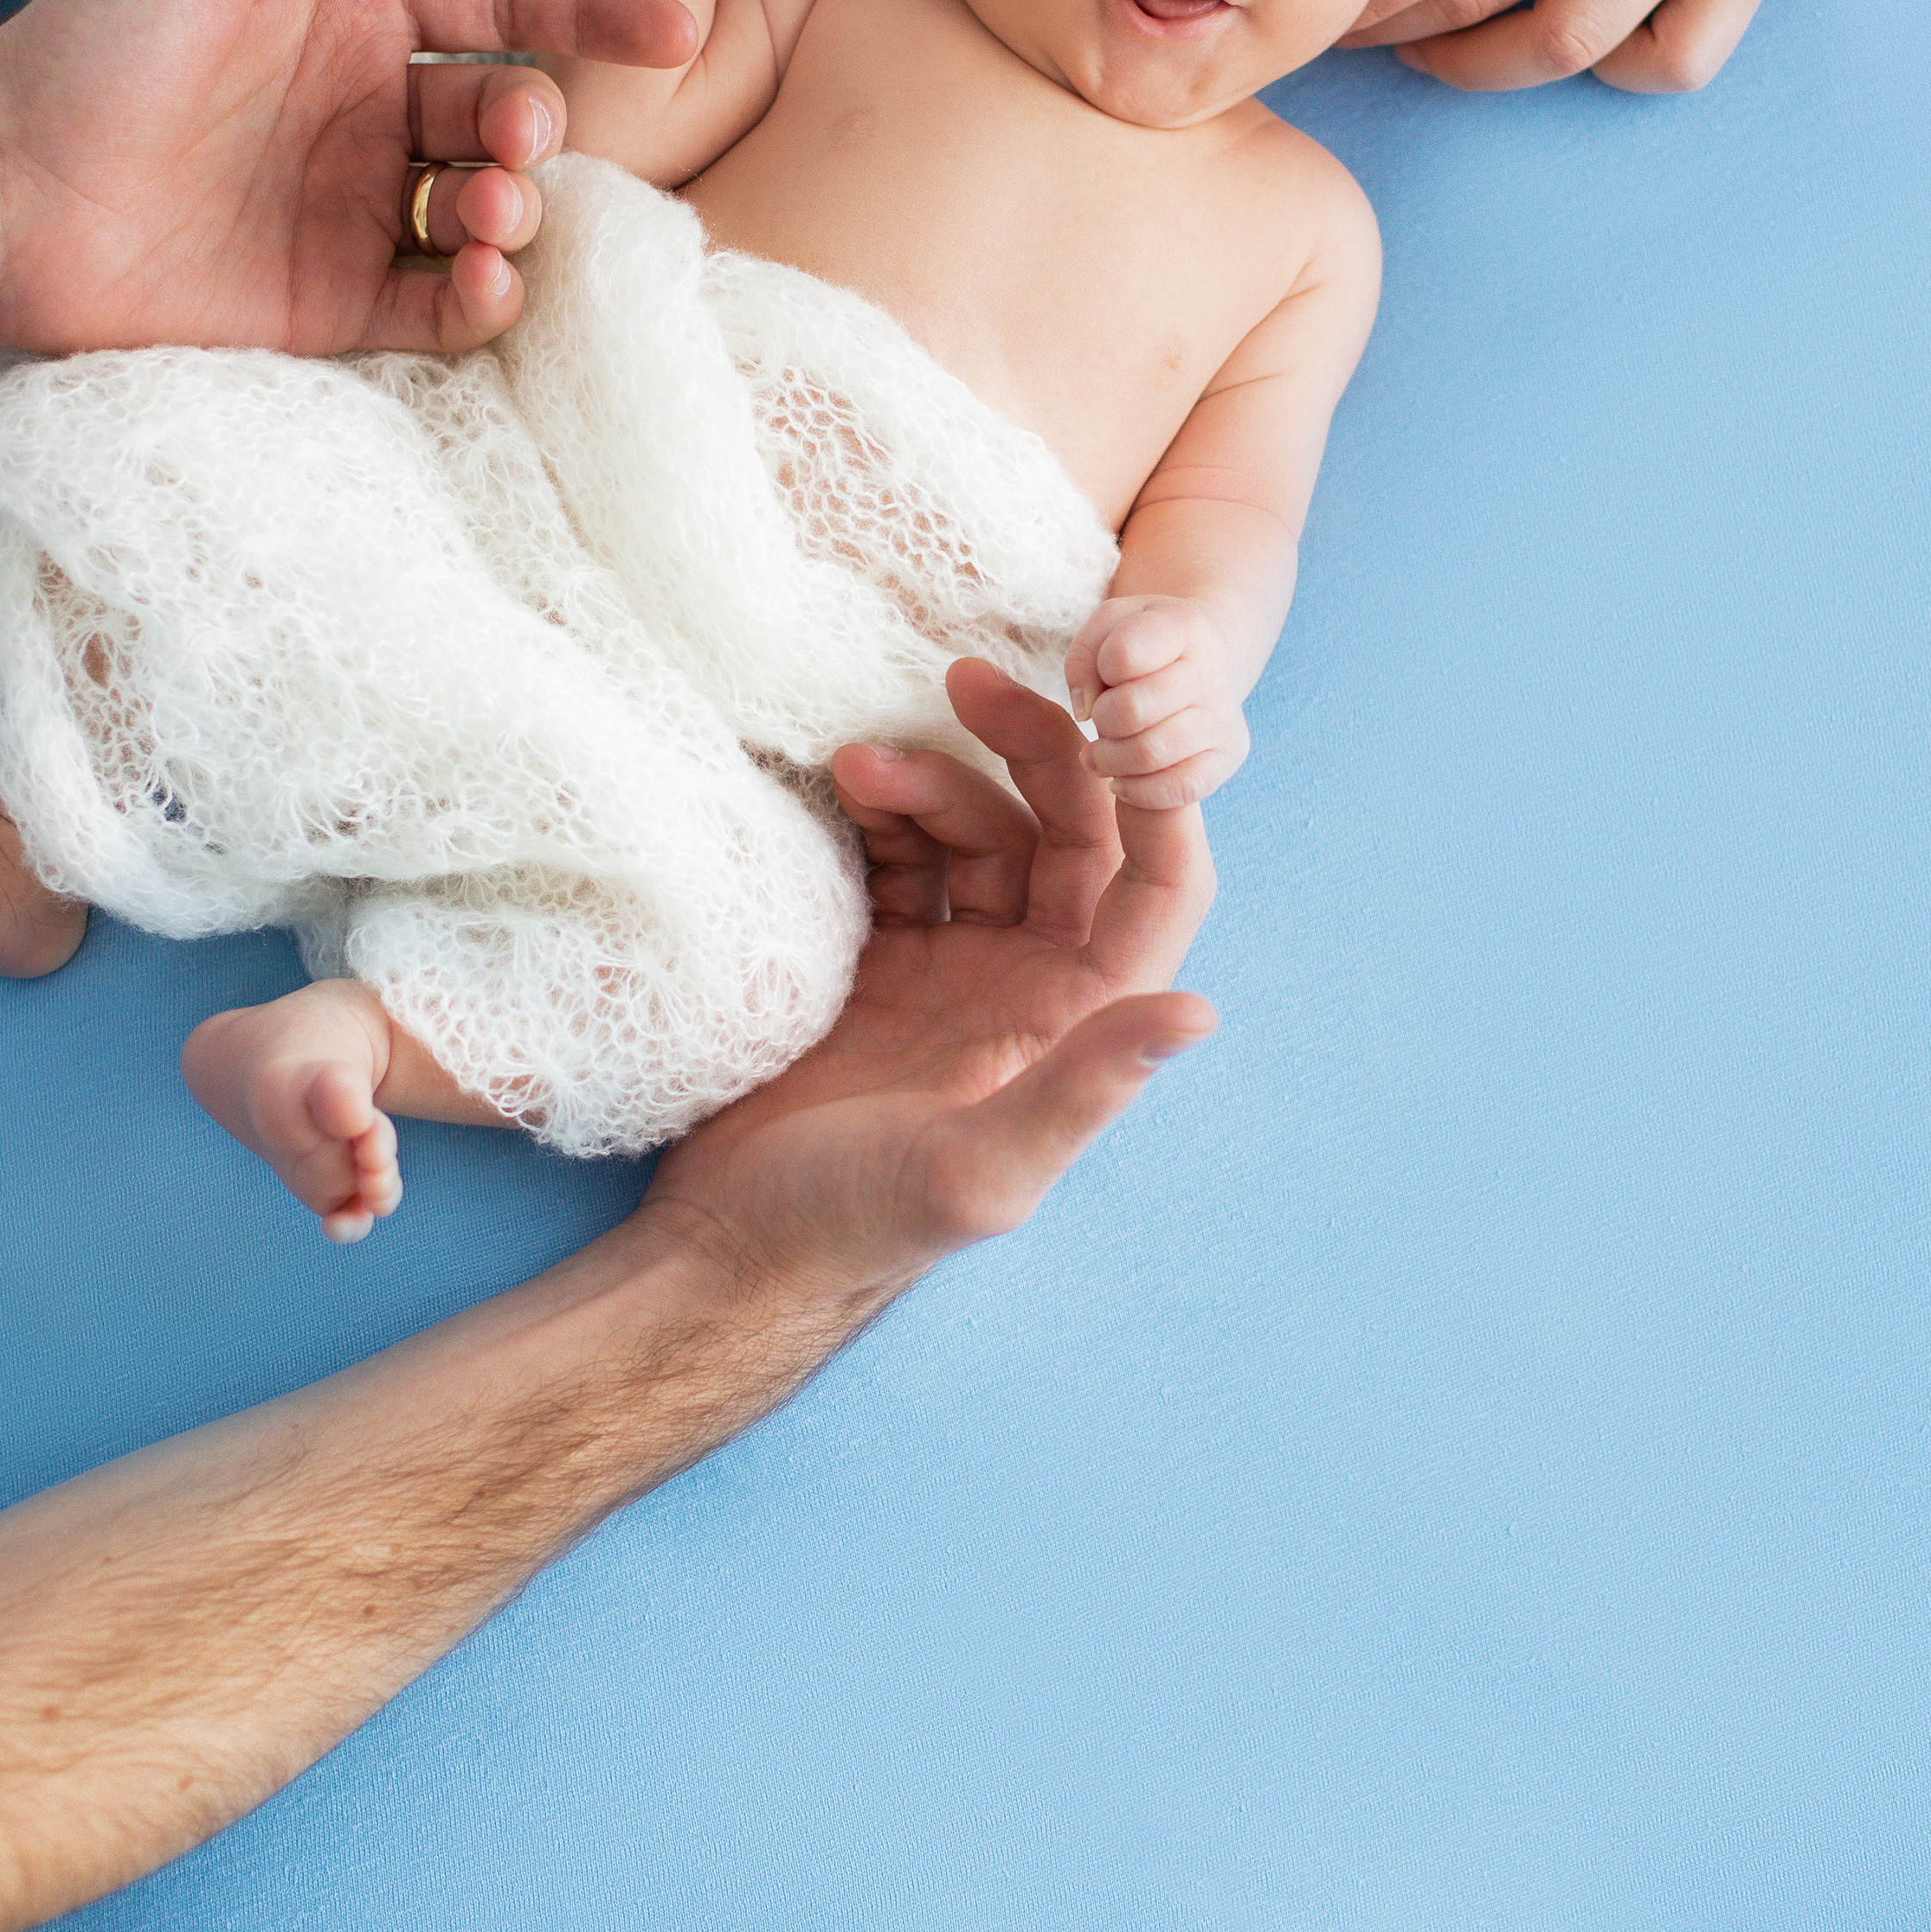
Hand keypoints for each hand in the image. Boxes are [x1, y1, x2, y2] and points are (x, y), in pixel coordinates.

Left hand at [0, 0, 695, 356]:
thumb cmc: (89, 39)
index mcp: (354, 18)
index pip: (504, 7)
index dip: (592, 12)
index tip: (673, 27)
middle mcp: (367, 116)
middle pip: (507, 116)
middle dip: (538, 126)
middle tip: (511, 138)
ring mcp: (351, 215)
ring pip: (487, 214)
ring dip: (517, 212)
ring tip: (484, 210)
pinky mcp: (328, 307)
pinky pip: (439, 308)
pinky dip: (483, 300)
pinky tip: (483, 279)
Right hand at [644, 660, 1215, 1305]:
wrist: (729, 1251)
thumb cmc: (859, 1226)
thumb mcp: (980, 1169)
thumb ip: (1086, 1088)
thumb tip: (1201, 1014)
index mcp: (1079, 1024)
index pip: (1159, 887)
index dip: (1156, 802)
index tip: (1115, 721)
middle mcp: (1034, 987)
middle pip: (1068, 834)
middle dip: (1030, 750)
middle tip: (965, 680)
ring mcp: (957, 969)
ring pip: (978, 834)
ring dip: (930, 782)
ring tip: (853, 764)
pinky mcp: (882, 962)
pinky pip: (902, 856)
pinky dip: (878, 813)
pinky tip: (837, 791)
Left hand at [1063, 596, 1247, 809]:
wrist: (1203, 661)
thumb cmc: (1144, 644)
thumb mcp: (1108, 625)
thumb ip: (1083, 655)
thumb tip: (1086, 710)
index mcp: (1185, 626)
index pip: (1122, 655)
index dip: (1099, 668)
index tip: (1106, 673)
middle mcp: (1212, 671)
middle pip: (1130, 711)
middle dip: (1101, 719)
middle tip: (1101, 718)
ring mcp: (1225, 717)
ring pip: (1149, 754)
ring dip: (1109, 760)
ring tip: (1101, 753)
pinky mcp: (1228, 756)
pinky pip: (1178, 788)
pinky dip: (1137, 790)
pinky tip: (1122, 778)